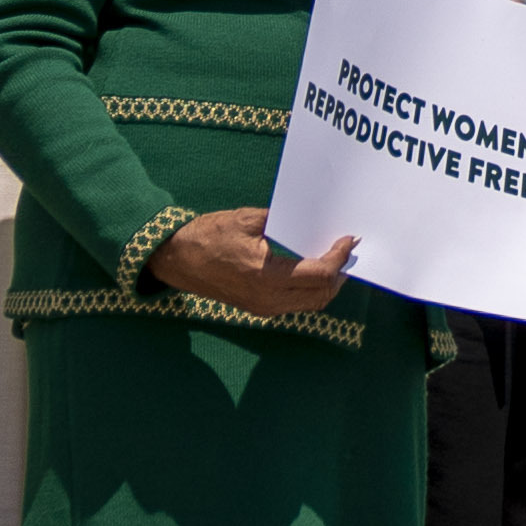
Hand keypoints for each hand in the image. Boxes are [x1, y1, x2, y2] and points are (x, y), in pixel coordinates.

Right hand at [150, 207, 355, 316]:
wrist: (176, 259)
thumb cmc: (208, 235)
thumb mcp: (247, 219)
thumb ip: (282, 220)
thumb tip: (312, 218)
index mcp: (267, 276)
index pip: (319, 274)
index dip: (339, 257)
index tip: (350, 239)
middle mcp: (268, 299)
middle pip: (321, 296)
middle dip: (340, 274)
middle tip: (348, 251)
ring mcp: (263, 308)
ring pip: (310, 304)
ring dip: (327, 285)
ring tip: (335, 261)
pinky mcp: (258, 308)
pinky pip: (295, 304)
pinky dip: (311, 290)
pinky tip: (313, 270)